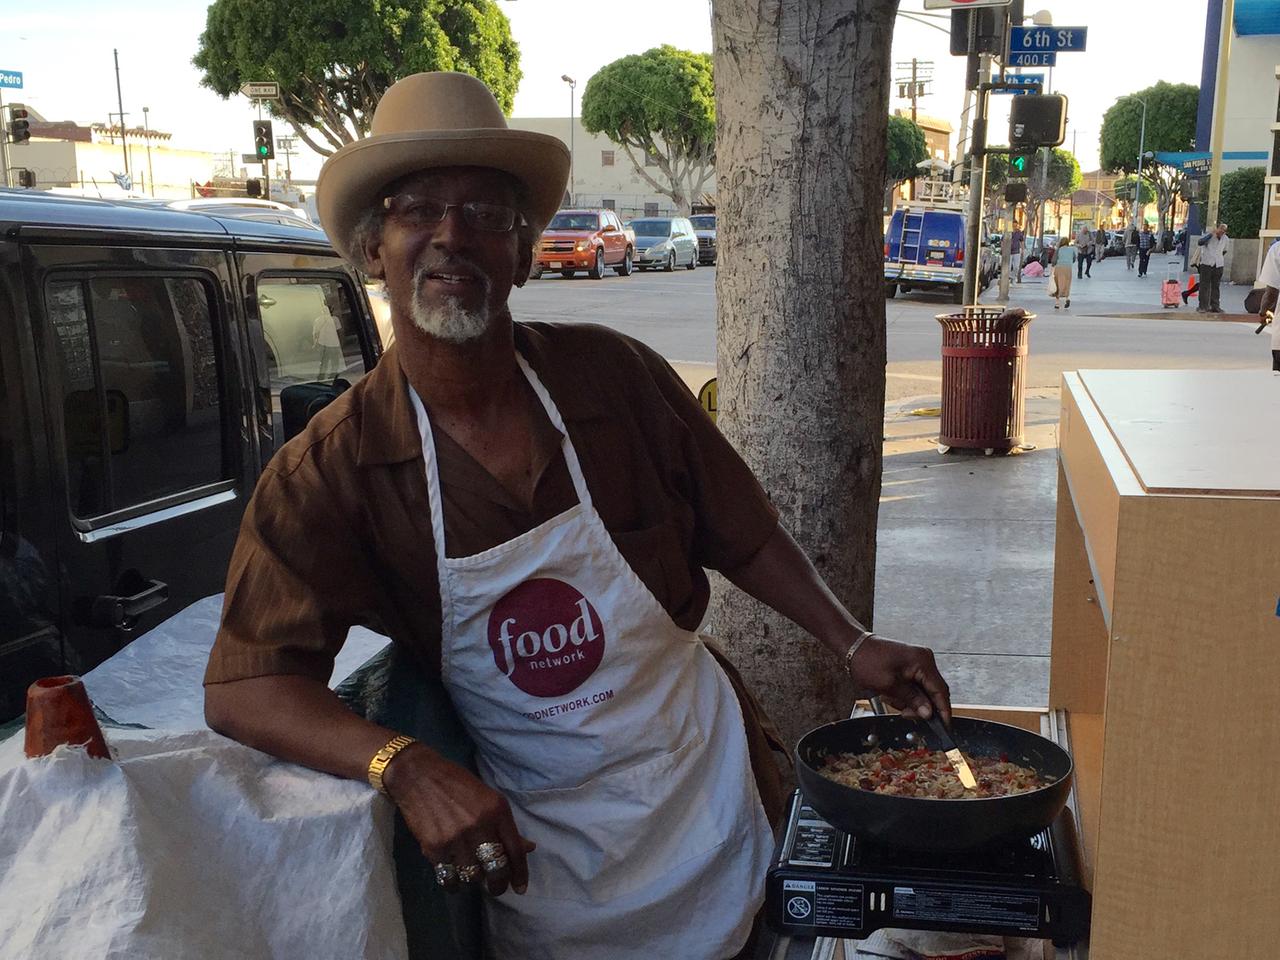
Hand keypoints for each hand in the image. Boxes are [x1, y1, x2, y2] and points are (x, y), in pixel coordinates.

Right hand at [383, 744, 535, 896]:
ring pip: (473, 877)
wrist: (418, 776)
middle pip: (496, 869)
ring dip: (474, 879)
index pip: (515, 850)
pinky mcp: (434, 848)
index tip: (520, 888)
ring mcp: (456, 839)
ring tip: (471, 872)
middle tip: (496, 888)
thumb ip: (506, 826)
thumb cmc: (457, 784)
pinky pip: (449, 878)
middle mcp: (480, 826)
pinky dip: (454, 883)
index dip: (520, 873)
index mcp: (497, 811)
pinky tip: (455, 878)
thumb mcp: (489, 799)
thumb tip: (528, 848)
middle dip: (499, 885)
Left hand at [848, 634, 950, 723]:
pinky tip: (890, 693)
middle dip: (920, 706)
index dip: (943, 711)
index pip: (940, 691)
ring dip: (909, 700)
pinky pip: (915, 685)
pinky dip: (905, 693)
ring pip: (923, 691)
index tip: (944, 727)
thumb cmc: (867, 661)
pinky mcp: (910, 665)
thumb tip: (928, 713)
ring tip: (889, 697)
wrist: (852, 647)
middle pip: (933, 692)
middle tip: (904, 714)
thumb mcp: (889, 686)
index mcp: (922, 662)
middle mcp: (924, 659)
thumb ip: (912, 700)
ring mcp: (918, 661)